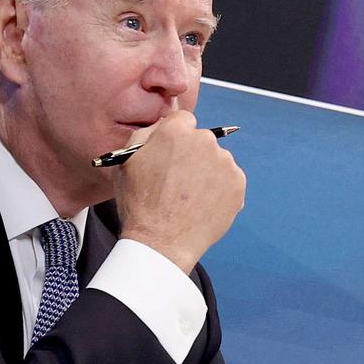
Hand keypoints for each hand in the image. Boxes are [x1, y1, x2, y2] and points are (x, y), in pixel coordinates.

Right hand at [113, 111, 245, 273]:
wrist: (162, 242)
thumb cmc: (139, 204)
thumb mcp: (126, 162)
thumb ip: (145, 135)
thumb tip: (162, 127)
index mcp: (175, 131)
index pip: (183, 120)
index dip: (175, 138)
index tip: (172, 154)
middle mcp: (204, 141)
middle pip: (201, 140)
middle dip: (192, 155)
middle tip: (179, 181)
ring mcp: (224, 163)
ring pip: (216, 160)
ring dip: (206, 173)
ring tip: (189, 198)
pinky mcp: (238, 184)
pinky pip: (229, 180)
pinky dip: (219, 190)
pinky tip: (202, 205)